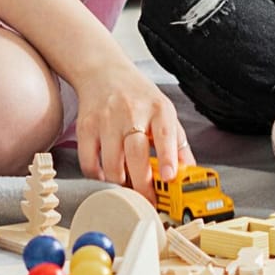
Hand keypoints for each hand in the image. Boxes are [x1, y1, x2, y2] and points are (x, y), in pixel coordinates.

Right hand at [70, 57, 193, 204]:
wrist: (104, 72)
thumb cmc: (138, 97)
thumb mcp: (164, 112)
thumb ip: (177, 143)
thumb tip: (189, 173)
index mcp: (158, 109)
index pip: (165, 134)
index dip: (168, 157)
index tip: (170, 177)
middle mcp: (132, 112)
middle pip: (136, 154)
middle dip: (143, 184)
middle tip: (148, 202)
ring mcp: (107, 119)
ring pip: (112, 163)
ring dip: (121, 184)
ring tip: (128, 190)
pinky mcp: (86, 127)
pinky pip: (89, 162)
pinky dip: (98, 177)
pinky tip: (107, 178)